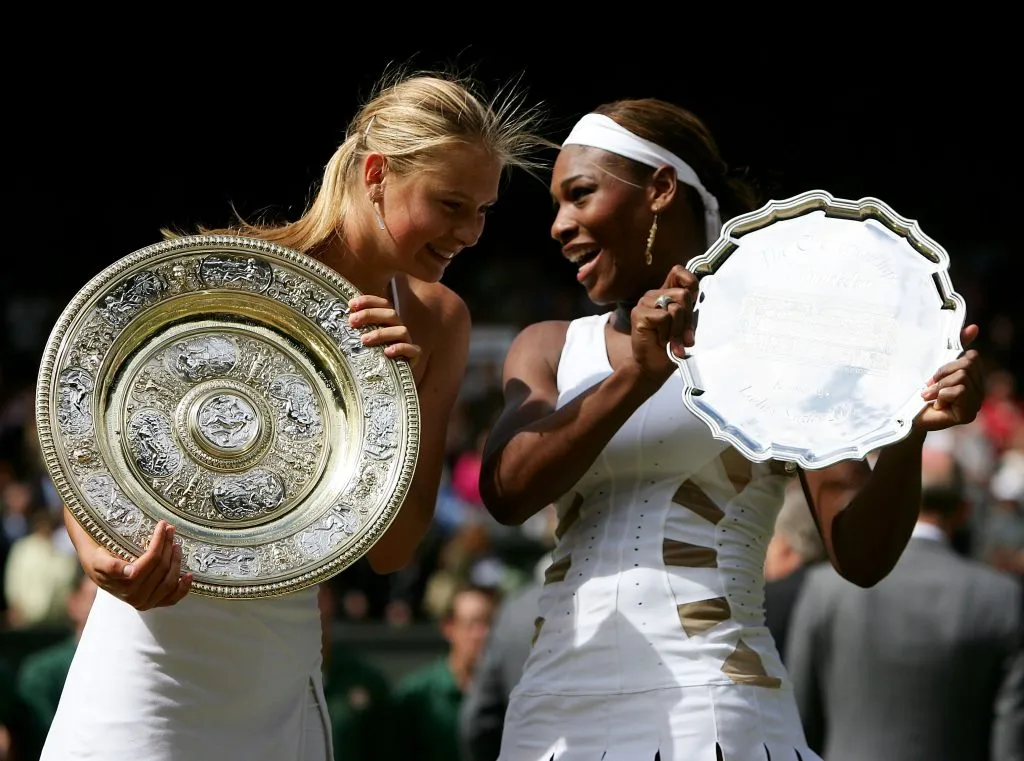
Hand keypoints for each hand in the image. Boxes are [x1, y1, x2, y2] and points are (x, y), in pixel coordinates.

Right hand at [82, 520, 191, 610]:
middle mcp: (136, 597)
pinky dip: (183, 588)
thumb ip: (110, 566)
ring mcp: (147, 602)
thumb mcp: (99, 560)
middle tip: (170, 530)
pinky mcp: (154, 603)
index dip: (159, 541)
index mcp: (125, 585)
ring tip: (177, 545)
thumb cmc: (99, 560)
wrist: (97, 570)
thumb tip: (129, 572)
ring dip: (176, 561)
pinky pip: (173, 598)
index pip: (151, 560)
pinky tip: (189, 575)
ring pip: (170, 580)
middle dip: (168, 546)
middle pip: (162, 568)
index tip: (162, 525)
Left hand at [347, 294, 421, 364]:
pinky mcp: (414, 355)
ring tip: (363, 340)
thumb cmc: (374, 353)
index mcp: (388, 319)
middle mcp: (398, 327)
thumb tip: (343, 318)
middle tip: (352, 321)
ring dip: (381, 333)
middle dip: (370, 315)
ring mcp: (407, 340)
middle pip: (391, 314)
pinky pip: (412, 349)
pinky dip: (400, 348)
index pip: (382, 303)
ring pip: (400, 331)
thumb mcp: (365, 338)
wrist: (389, 375)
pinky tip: (387, 352)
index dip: (368, 301)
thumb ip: (358, 328)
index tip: (351, 304)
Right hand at [629, 264, 698, 380]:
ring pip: (675, 308)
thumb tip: (698, 295)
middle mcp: (654, 294)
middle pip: (684, 295)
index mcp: (666, 293)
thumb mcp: (687, 325)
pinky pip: (664, 317)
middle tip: (682, 335)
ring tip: (671, 339)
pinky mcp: (639, 314)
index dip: (691, 283)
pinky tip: (660, 340)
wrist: (655, 367)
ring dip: (678, 329)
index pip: (679, 272)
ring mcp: (645, 303)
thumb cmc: (671, 346)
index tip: (692, 304)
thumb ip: (690, 309)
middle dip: (687, 319)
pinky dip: (667, 333)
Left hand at [915, 324, 983, 431]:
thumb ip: (954, 346)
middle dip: (943, 374)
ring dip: (940, 386)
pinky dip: (942, 396)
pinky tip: (937, 406)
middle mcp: (979, 391)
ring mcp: (976, 403)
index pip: (972, 357)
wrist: (907, 417)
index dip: (949, 363)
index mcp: (974, 378)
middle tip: (930, 387)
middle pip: (968, 365)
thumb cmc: (920, 391)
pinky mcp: (969, 414)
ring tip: (930, 397)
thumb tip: (973, 327)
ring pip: (962, 377)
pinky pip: (959, 390)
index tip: (934, 376)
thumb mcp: (935, 367)